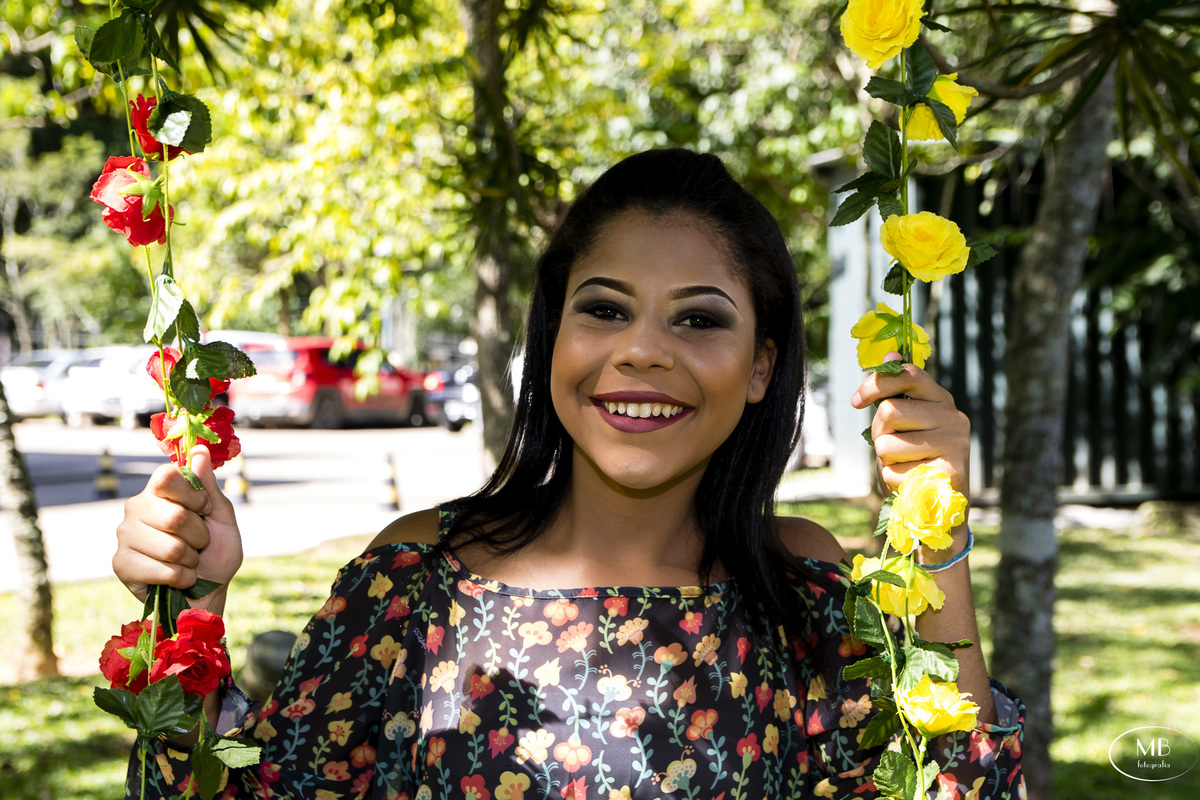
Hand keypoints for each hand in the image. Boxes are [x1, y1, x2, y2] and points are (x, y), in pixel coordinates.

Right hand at [113, 444, 242, 614]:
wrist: (207, 592)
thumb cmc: (215, 551)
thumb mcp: (221, 516)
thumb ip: (208, 485)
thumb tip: (200, 450)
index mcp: (159, 490)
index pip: (167, 476)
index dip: (193, 496)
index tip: (203, 509)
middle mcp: (136, 507)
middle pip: (175, 516)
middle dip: (199, 536)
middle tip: (198, 544)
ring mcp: (125, 535)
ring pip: (171, 547)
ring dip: (191, 560)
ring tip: (188, 561)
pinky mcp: (120, 563)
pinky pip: (162, 570)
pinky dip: (181, 577)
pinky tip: (177, 578)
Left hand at [850, 351, 970, 500]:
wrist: (937, 504)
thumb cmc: (914, 457)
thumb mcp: (902, 422)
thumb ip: (896, 392)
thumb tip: (890, 353)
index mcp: (940, 399)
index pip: (907, 374)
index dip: (875, 384)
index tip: (856, 402)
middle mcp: (954, 416)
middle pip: (889, 411)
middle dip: (879, 432)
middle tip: (891, 446)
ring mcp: (956, 443)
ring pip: (887, 444)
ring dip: (885, 460)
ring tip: (903, 465)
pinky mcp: (951, 471)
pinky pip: (895, 472)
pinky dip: (893, 480)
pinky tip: (910, 482)